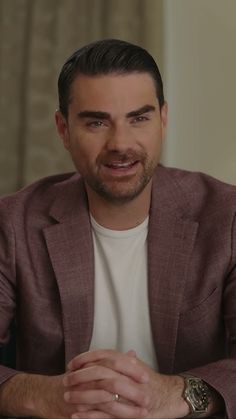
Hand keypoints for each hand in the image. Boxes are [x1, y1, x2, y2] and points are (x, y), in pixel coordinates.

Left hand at [63, 349, 188, 418]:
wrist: (172, 396)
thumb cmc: (151, 381)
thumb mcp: (136, 366)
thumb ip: (121, 360)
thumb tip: (101, 355)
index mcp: (130, 363)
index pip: (104, 355)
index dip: (86, 358)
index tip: (71, 363)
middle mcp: (131, 377)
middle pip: (101, 373)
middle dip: (80, 377)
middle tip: (65, 380)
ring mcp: (132, 396)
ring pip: (102, 394)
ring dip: (82, 397)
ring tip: (67, 398)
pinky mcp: (131, 414)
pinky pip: (108, 415)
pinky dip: (90, 415)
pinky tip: (77, 415)